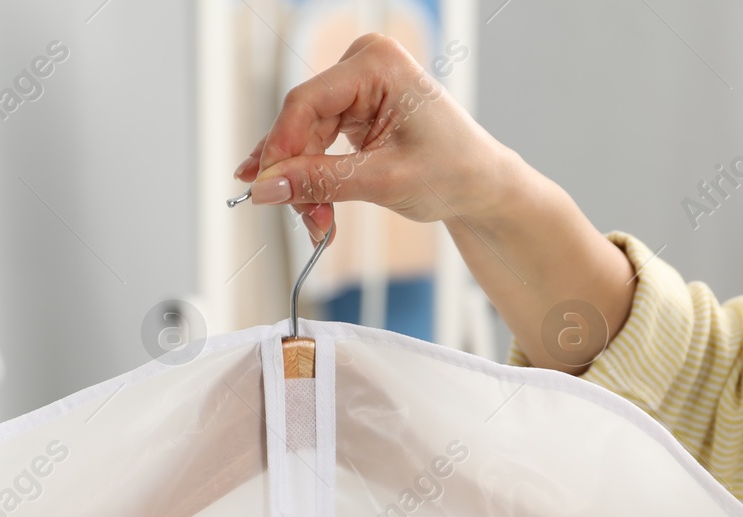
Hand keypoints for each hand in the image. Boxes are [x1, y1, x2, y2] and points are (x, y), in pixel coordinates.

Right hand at [234, 33, 519, 240]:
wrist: (480, 185)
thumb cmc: (453, 172)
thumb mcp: (384, 181)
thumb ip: (321, 182)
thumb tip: (265, 188)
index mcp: (378, 65)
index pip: (306, 102)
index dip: (280, 148)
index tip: (262, 189)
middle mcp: (363, 67)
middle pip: (302, 123)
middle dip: (298, 176)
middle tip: (302, 219)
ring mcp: (357, 88)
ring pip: (305, 140)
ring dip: (305, 185)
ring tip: (319, 225)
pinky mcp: (354, 112)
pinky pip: (318, 146)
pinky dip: (316, 180)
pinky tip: (312, 209)